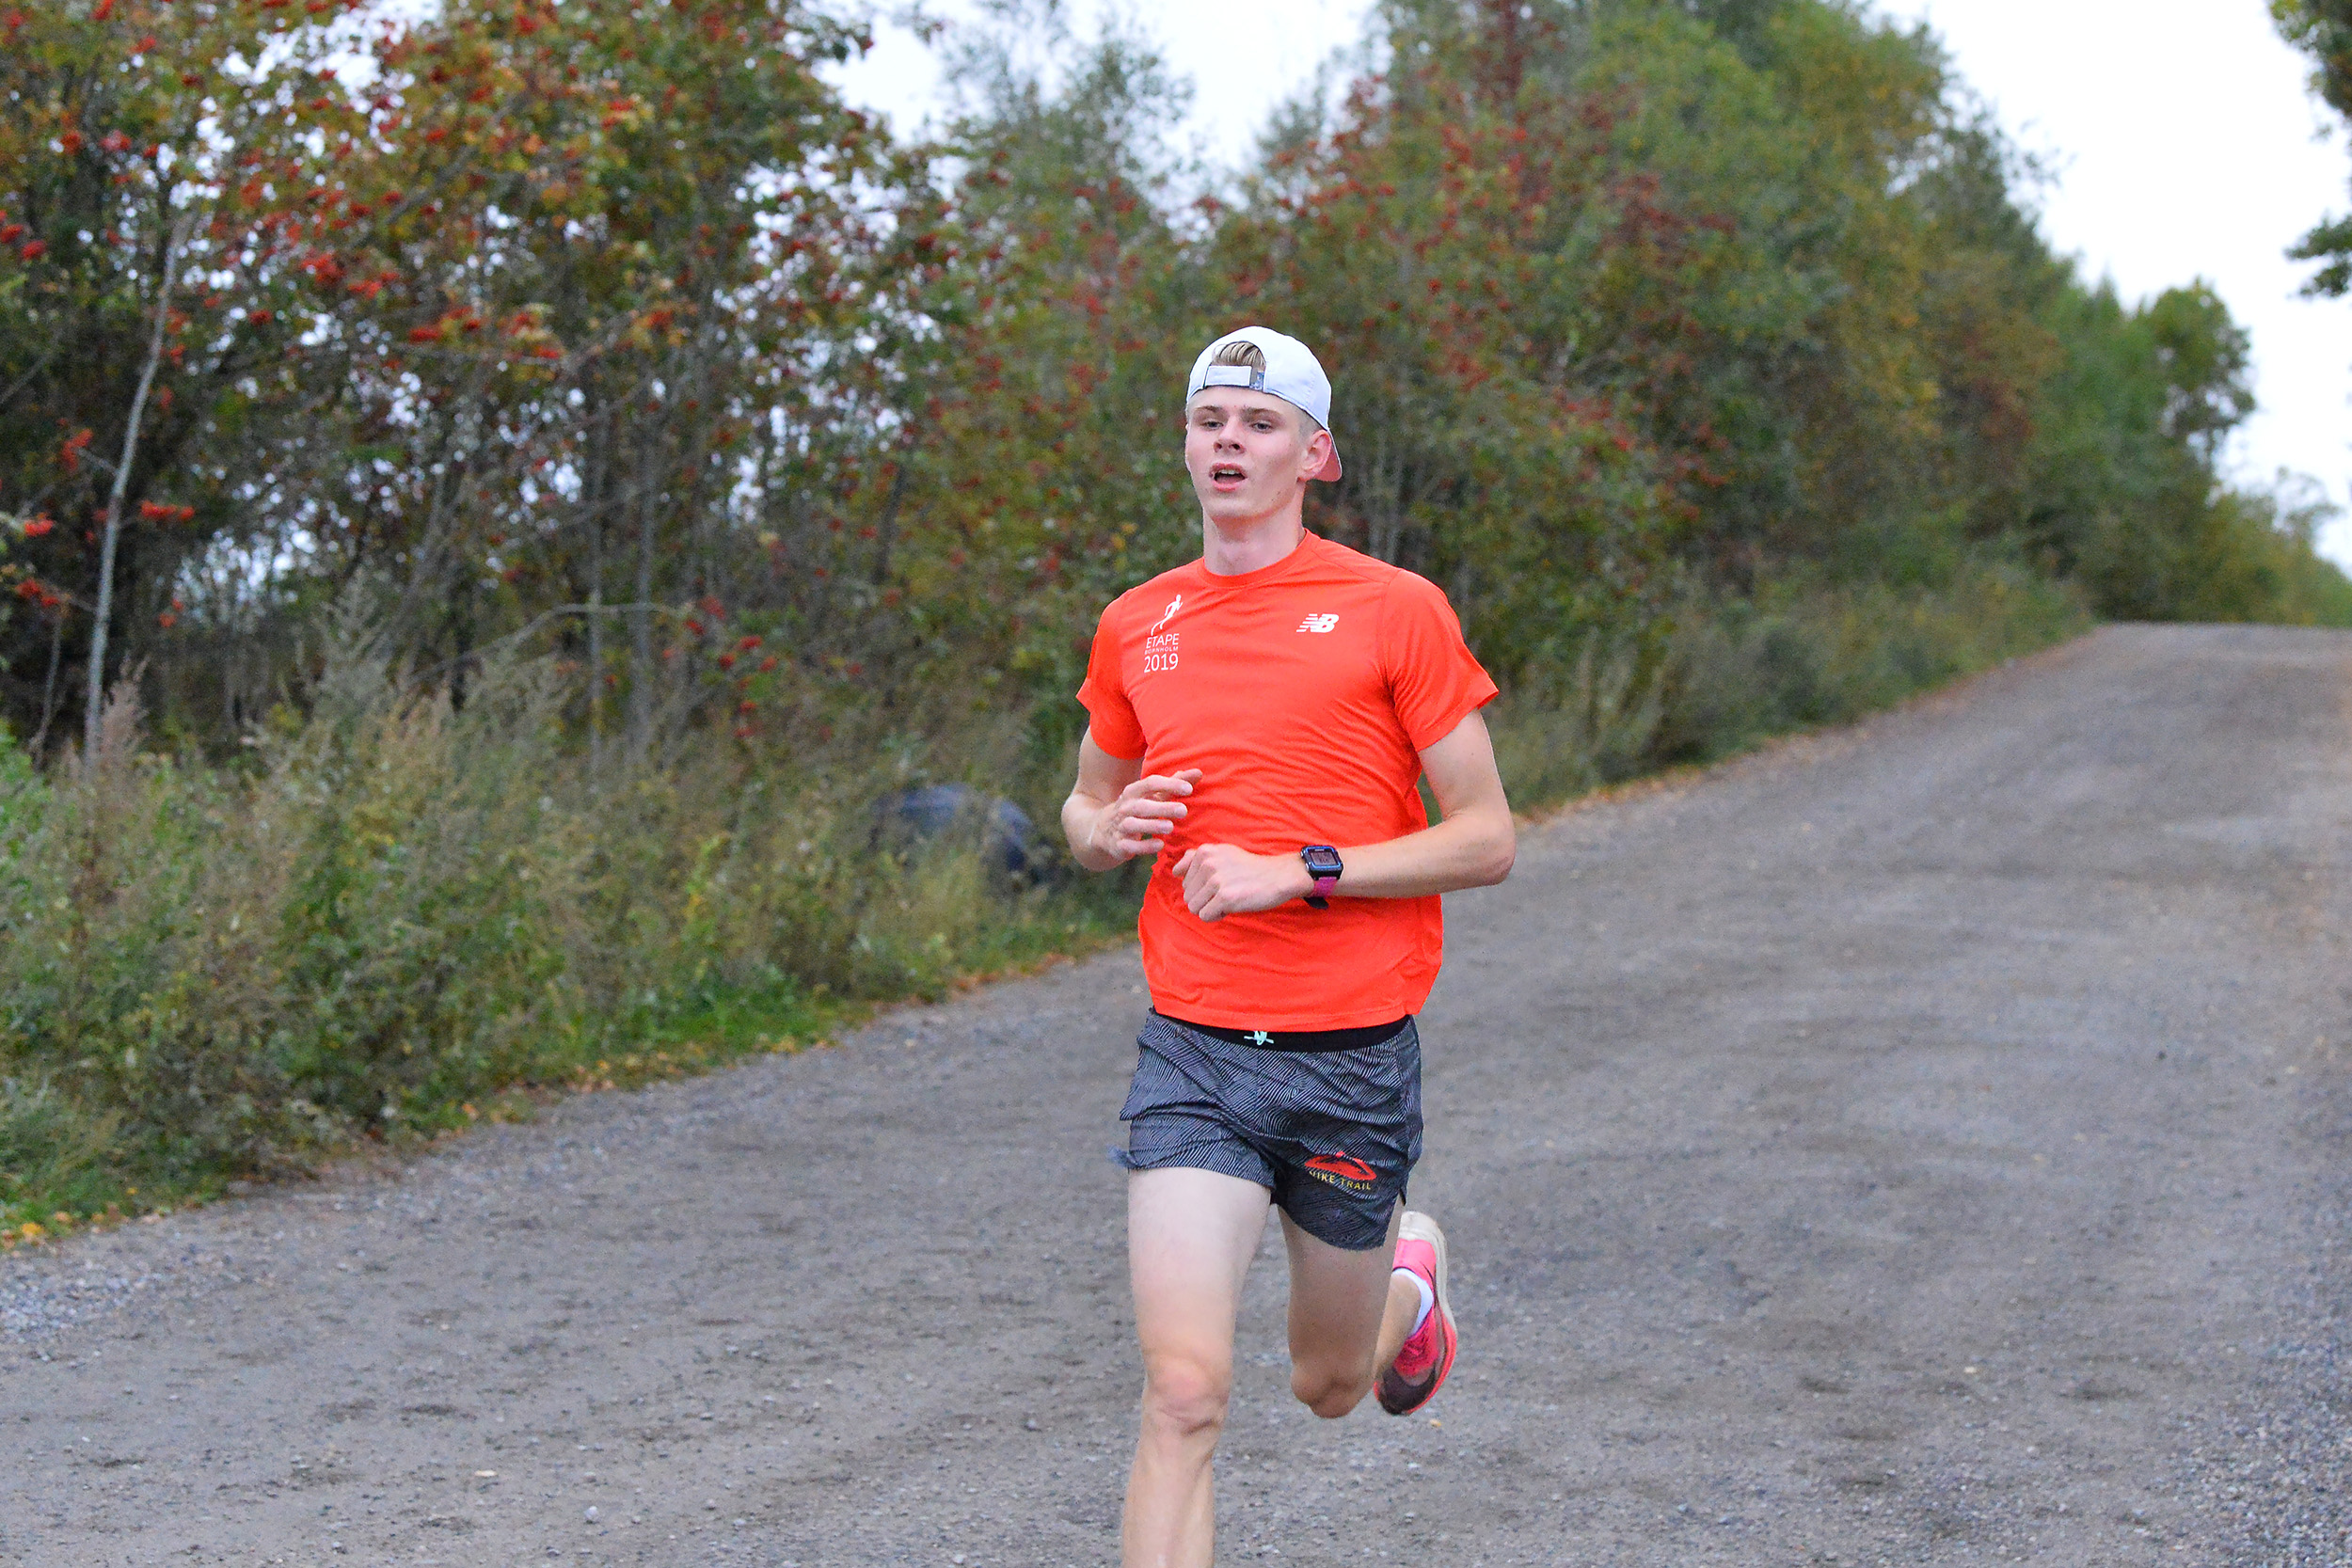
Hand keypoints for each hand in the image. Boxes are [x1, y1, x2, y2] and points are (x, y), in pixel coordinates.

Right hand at [1091, 769, 1202, 863]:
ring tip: (1170, 827)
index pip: (1150, 783)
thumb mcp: (1152, 795)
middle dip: (1162, 807)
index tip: (1189, 789)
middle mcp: (1125, 807)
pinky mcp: (1118, 845)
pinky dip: (1143, 846)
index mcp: (1134, 791)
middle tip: (1183, 810)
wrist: (1103, 831)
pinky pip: (1129, 846)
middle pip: (1142, 805)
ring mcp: (1120, 826)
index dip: (1169, 784)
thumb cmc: (1137, 809)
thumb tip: (1199, 772)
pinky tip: (1159, 845)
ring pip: (1134, 825)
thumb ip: (1174, 784)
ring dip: (1152, 825)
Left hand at [1170, 843, 1313, 921]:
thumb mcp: (1222, 853)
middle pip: (1187, 895)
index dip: (1200, 885)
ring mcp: (1216, 880)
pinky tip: (1231, 906)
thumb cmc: (1249, 868)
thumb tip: (1176, 870)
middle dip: (1204, 899)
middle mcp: (1208, 863)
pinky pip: (1205, 916)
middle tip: (1225, 891)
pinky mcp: (1225, 898)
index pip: (1182, 878)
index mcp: (1204, 852)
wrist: (1278, 876)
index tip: (1217, 881)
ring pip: (1194, 907)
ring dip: (1210, 908)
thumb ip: (1197, 858)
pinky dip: (1217, 916)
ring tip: (1228, 899)